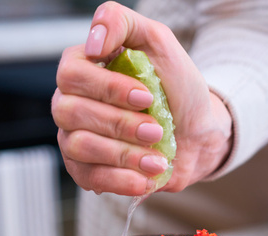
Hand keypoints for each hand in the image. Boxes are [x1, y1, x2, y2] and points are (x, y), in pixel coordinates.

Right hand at [52, 1, 232, 195]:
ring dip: (124, 154)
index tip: (146, 97)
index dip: (108, 88)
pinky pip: (88, 178)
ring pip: (80, 147)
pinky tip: (145, 177)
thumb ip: (121, 22)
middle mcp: (70, 101)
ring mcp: (73, 138)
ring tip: (156, 158)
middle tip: (156, 130)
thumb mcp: (158, 42)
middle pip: (72, 112)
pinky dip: (120, 180)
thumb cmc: (177, 88)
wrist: (196, 133)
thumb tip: (93, 41)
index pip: (72, 74)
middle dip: (120, 124)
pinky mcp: (85, 170)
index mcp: (82, 67)